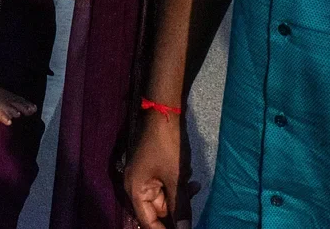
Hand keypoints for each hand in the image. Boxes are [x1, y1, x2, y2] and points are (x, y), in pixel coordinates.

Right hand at [126, 110, 197, 228]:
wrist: (165, 112)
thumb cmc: (167, 146)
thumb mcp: (176, 179)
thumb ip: (179, 208)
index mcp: (135, 190)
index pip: (148, 223)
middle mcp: (136, 186)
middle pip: (157, 211)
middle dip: (177, 210)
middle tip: (191, 201)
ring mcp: (145, 176)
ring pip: (165, 198)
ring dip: (180, 196)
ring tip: (193, 187)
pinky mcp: (154, 168)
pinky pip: (166, 185)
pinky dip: (178, 185)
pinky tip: (192, 180)